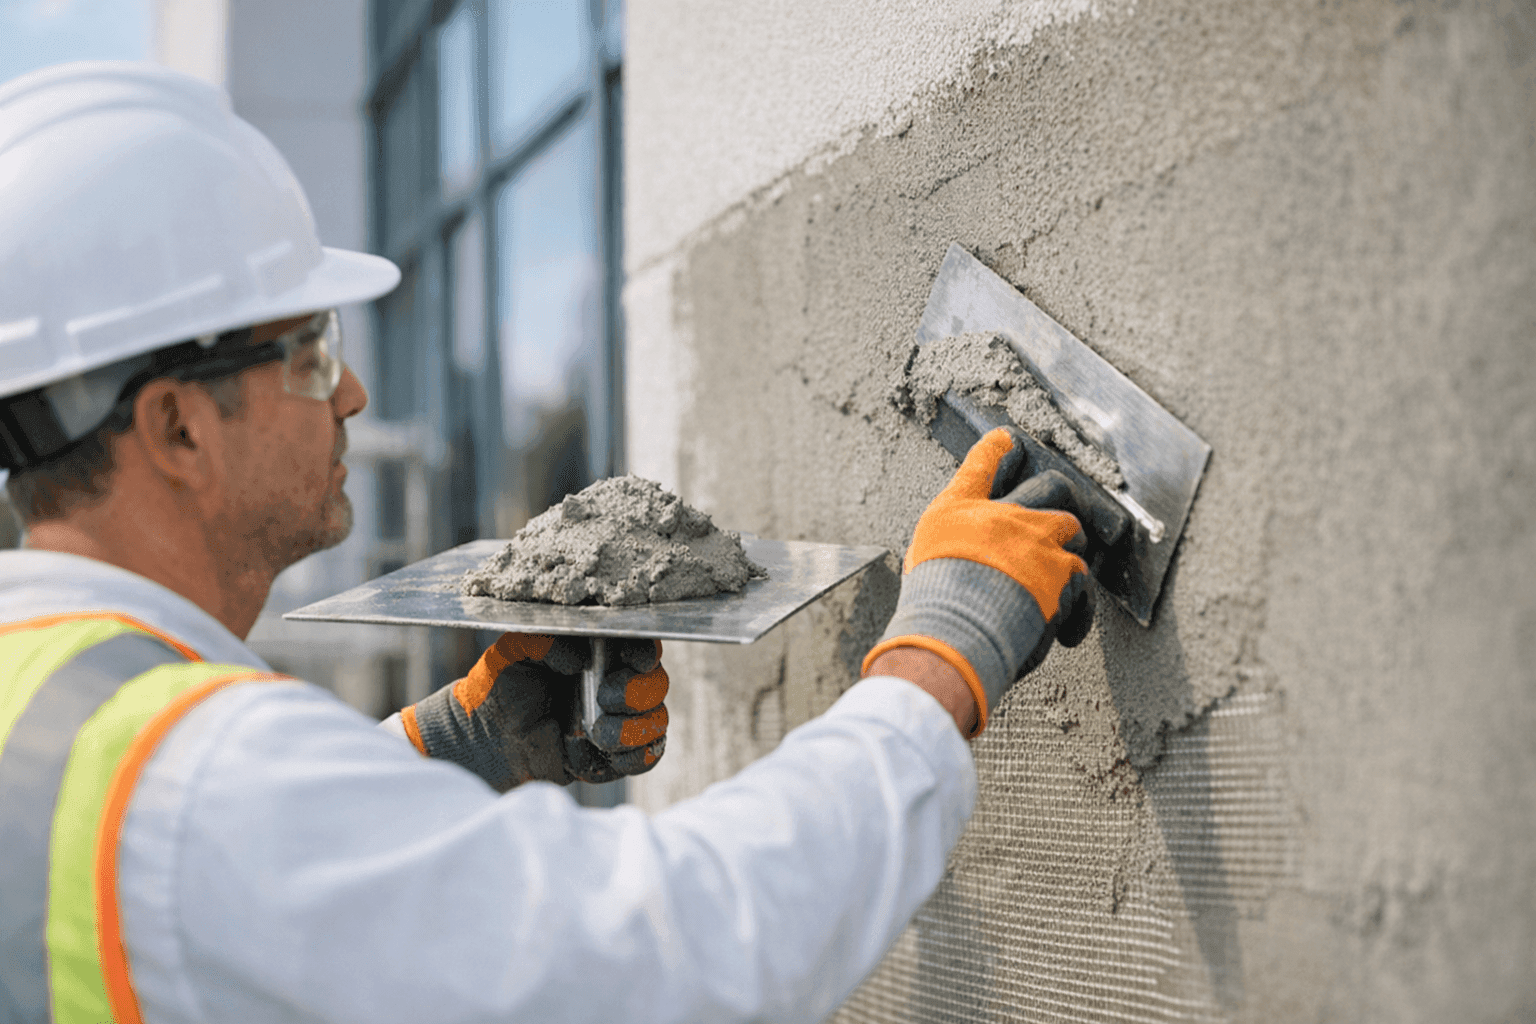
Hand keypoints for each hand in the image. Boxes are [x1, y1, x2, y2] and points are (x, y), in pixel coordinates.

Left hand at [401, 634, 668, 791]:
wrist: (486, 737)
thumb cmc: (500, 686)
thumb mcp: (516, 650)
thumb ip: (548, 643)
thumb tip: (581, 659)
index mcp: (597, 654)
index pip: (638, 646)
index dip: (645, 653)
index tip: (637, 660)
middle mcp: (614, 685)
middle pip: (655, 684)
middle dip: (637, 692)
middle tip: (606, 697)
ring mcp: (617, 722)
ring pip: (656, 722)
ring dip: (634, 728)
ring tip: (598, 733)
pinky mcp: (612, 757)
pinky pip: (646, 758)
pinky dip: (636, 755)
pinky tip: (607, 750)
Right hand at [862, 427, 1118, 735]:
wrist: (951, 636)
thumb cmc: (929, 607)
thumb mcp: (921, 563)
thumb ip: (950, 548)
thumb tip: (964, 559)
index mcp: (958, 510)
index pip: (982, 461)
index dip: (999, 447)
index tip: (1009, 441)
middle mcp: (1001, 515)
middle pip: (1050, 484)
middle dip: (1061, 496)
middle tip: (1061, 514)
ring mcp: (1036, 540)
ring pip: (1073, 527)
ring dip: (1073, 547)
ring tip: (1066, 569)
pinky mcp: (1062, 573)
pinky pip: (1084, 581)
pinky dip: (1080, 608)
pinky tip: (1068, 628)